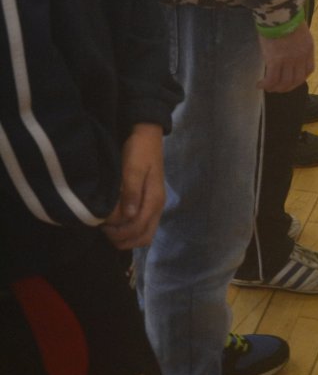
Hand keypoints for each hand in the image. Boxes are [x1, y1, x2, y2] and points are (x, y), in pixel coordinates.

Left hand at [102, 124, 165, 249]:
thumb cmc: (139, 150)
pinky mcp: (150, 202)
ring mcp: (155, 206)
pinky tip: (117, 223)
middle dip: (124, 240)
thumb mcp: (133, 168)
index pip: (139, 228)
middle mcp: (157, 206)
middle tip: (105, 230)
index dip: (120, 233)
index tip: (103, 226)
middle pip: (144, 237)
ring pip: (145, 234)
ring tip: (110, 228)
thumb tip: (128, 216)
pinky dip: (131, 231)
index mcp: (154, 199)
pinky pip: (143, 226)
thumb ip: (131, 191)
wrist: (147, 135)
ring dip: (127, 237)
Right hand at [258, 22, 314, 92]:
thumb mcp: (299, 30)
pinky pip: (271, 79)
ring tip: (268, 88)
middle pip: (297, 80)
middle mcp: (300, 57)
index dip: (301, 78)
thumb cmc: (286, 17)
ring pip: (284, 83)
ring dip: (276, 88)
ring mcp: (288, 60)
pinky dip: (266, 85)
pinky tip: (259, 85)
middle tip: (278, 88)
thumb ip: (297, 42)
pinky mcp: (275, 61)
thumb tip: (288, 48)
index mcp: (308, 49)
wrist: (280, 13)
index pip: (308, 70)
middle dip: (288, 87)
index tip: (293, 79)